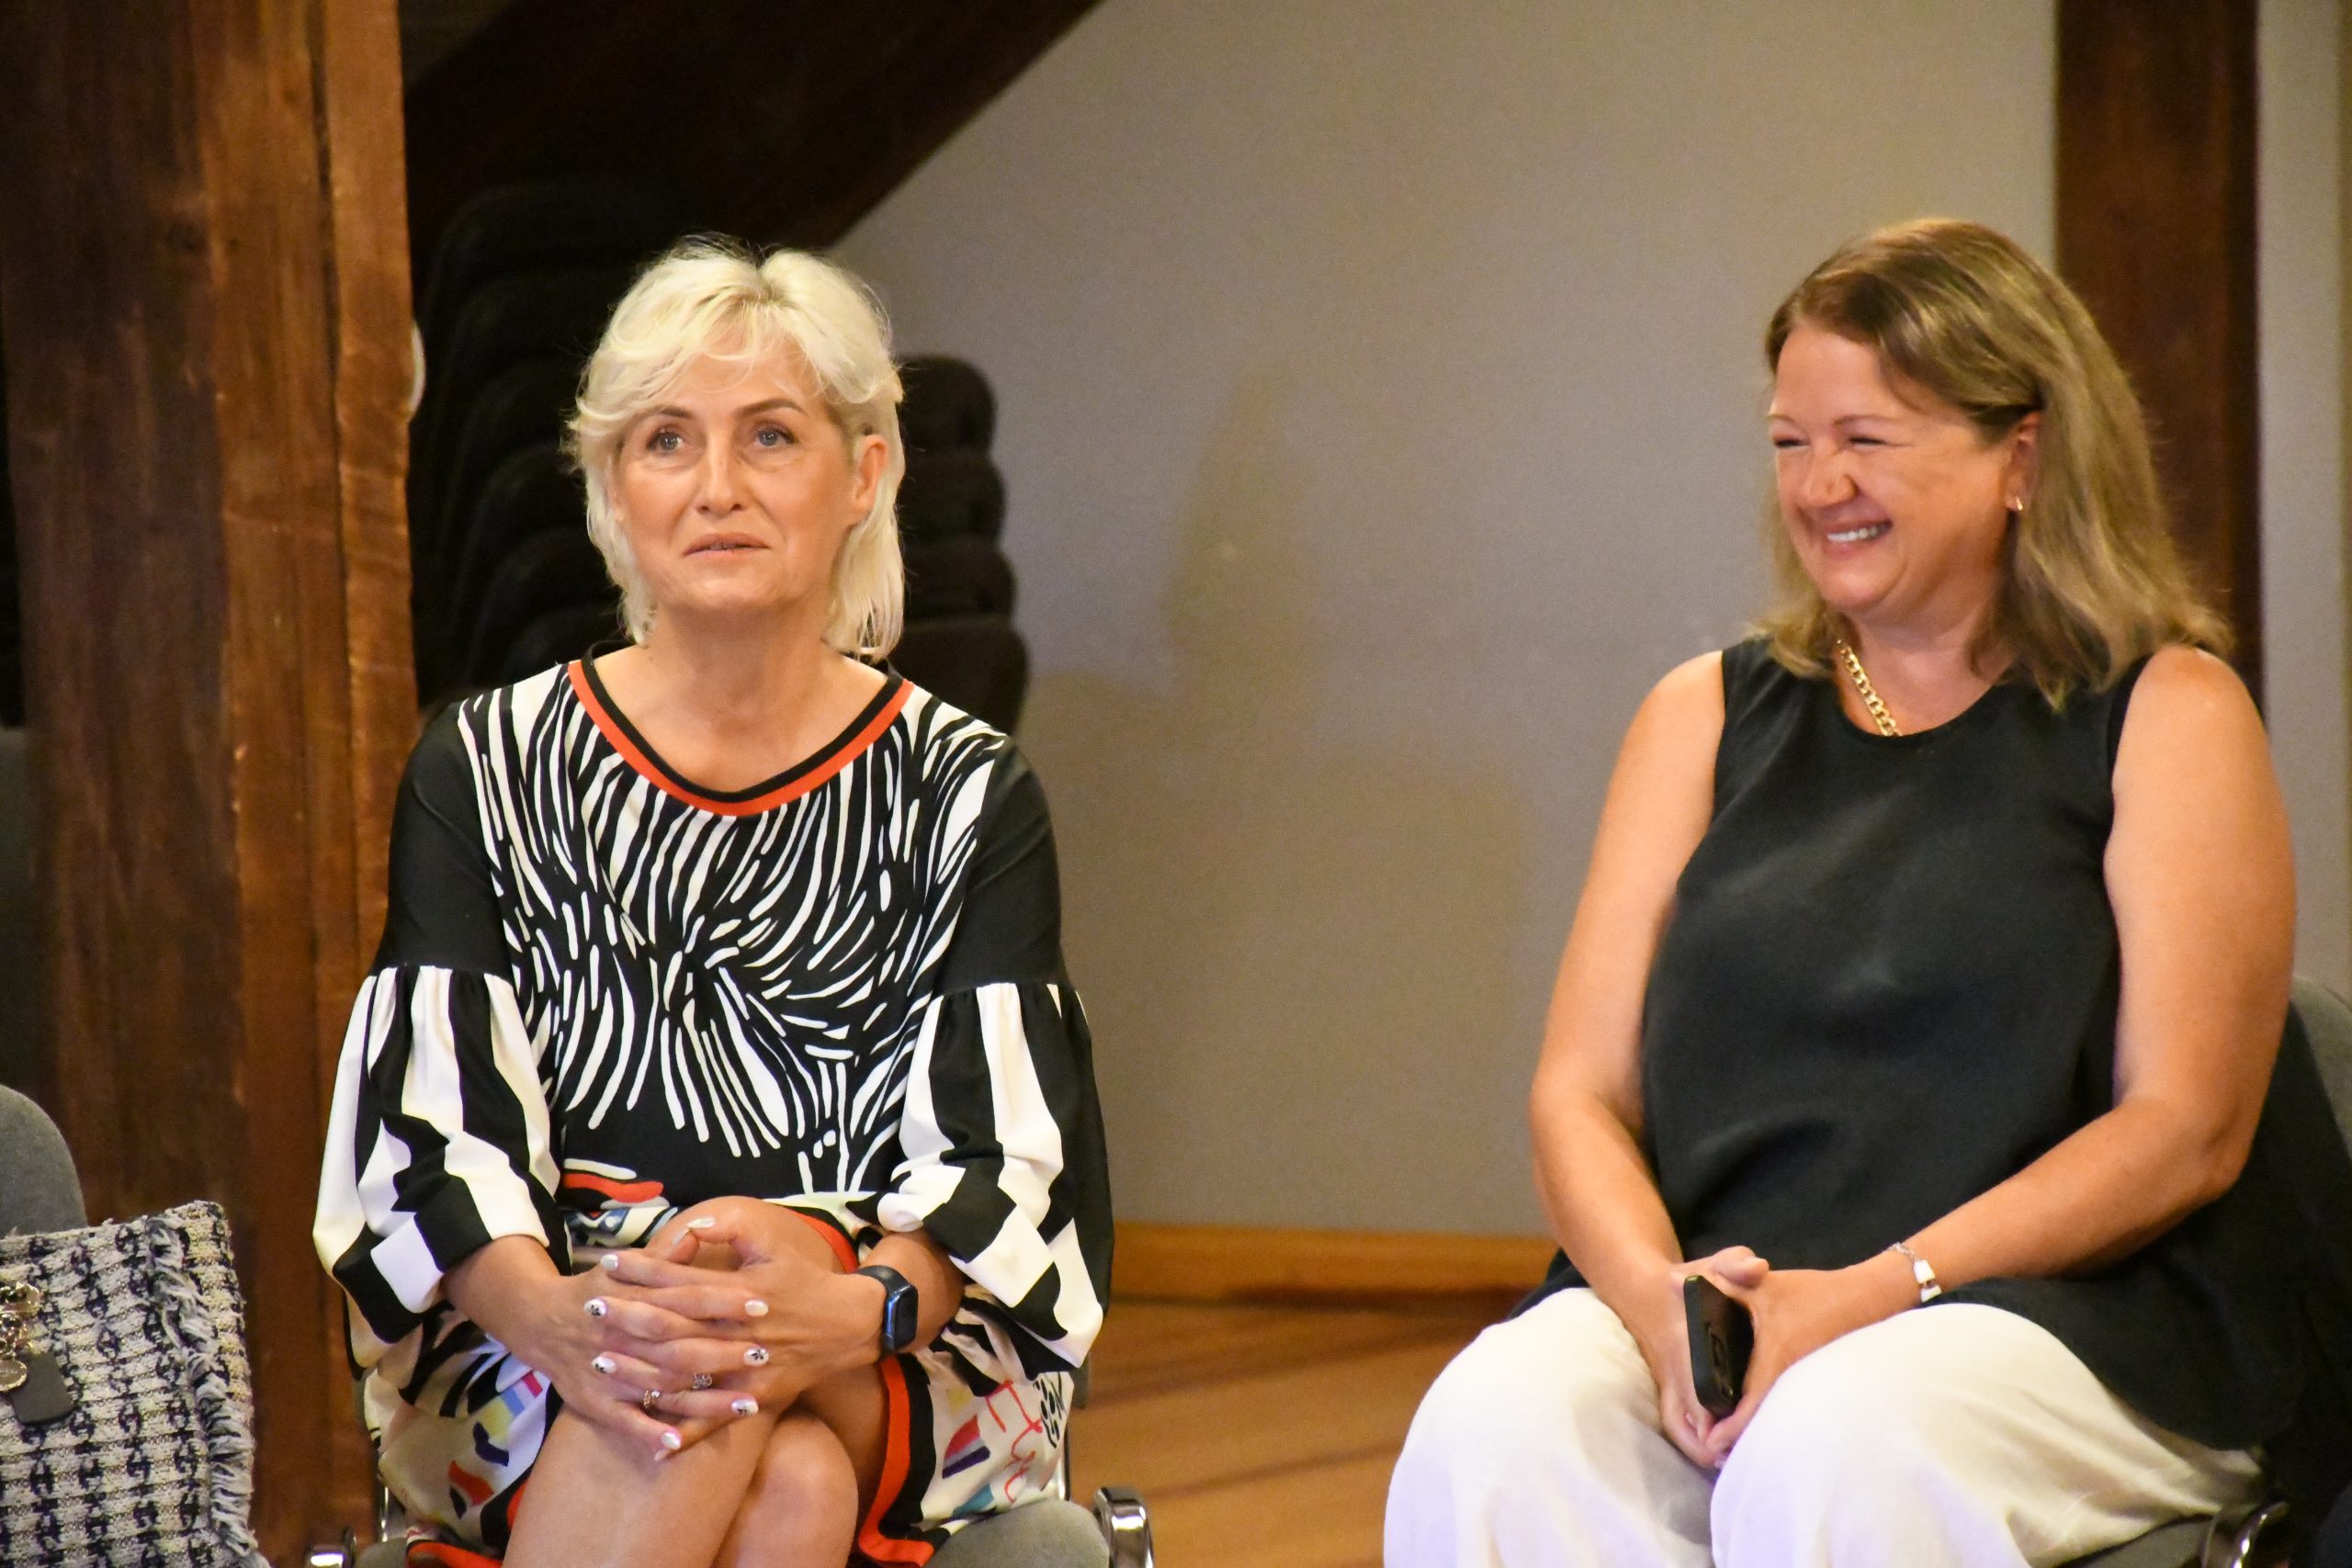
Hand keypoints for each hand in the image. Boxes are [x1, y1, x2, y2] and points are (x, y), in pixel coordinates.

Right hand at [467, 1230, 759, 1458]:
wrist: (537, 1321)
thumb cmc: (594, 1291)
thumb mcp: (624, 1267)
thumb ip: (662, 1255)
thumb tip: (696, 1230)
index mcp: (631, 1299)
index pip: (683, 1299)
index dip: (721, 1302)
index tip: (760, 1303)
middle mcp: (621, 1337)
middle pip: (678, 1347)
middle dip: (723, 1352)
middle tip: (764, 1354)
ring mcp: (609, 1373)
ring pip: (661, 1387)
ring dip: (704, 1399)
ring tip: (748, 1403)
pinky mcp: (595, 1403)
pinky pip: (624, 1421)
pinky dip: (649, 1432)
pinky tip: (678, 1441)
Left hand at [586, 1200, 879, 1451]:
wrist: (851, 1325)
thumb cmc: (807, 1281)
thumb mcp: (774, 1244)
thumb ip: (731, 1229)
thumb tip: (690, 1224)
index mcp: (745, 1291)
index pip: (684, 1280)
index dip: (645, 1271)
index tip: (610, 1263)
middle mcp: (742, 1331)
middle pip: (675, 1327)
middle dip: (629, 1317)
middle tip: (591, 1308)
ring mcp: (748, 1368)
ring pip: (686, 1372)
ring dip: (641, 1369)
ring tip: (602, 1360)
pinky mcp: (757, 1397)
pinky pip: (715, 1416)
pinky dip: (684, 1427)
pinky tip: (652, 1433)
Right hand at [1624, 1245, 1767, 1467]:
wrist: (1645, 1290)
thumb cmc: (1685, 1280)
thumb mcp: (1710, 1264)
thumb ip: (1733, 1262)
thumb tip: (1759, 1269)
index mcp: (1680, 1339)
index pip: (1690, 1380)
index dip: (1705, 1411)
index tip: (1723, 1434)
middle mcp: (1670, 1369)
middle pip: (1679, 1419)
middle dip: (1702, 1445)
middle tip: (1732, 1461)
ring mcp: (1668, 1383)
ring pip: (1677, 1426)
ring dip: (1700, 1448)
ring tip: (1731, 1463)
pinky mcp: (1671, 1390)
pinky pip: (1680, 1423)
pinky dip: (1697, 1441)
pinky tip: (1725, 1451)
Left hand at [1699, 1249, 1916, 1463]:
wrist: (1863, 1299)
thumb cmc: (1812, 1293)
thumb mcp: (1762, 1285)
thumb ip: (1723, 1283)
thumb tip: (1680, 1282)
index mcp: (1774, 1361)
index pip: (1748, 1409)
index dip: (1727, 1431)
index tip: (1708, 1445)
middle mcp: (1790, 1381)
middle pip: (1758, 1422)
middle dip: (1734, 1436)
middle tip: (1709, 1447)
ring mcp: (1804, 1386)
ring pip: (1772, 1416)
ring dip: (1751, 1427)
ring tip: (1726, 1437)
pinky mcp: (1812, 1383)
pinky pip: (1784, 1405)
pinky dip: (1766, 1412)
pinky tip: (1753, 1411)